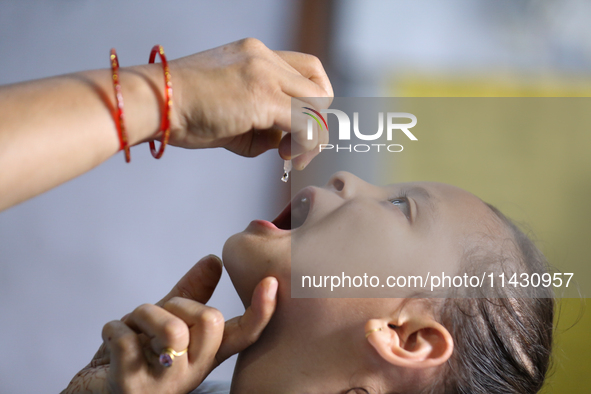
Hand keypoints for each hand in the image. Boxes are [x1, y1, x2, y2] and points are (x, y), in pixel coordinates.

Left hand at [62, 255, 277, 393]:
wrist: (97, 392)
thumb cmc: (135, 356)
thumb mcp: (166, 321)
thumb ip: (191, 293)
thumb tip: (216, 260)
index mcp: (205, 353)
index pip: (244, 334)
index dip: (261, 310)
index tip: (269, 282)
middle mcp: (193, 370)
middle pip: (210, 320)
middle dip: (176, 304)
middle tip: (155, 317)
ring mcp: (166, 383)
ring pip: (172, 329)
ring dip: (142, 315)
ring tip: (131, 328)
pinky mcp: (133, 387)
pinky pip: (127, 338)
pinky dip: (113, 327)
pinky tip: (112, 338)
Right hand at [166, 37, 332, 169]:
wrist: (156, 103)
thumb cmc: (186, 112)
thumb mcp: (233, 112)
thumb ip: (264, 123)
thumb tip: (287, 143)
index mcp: (256, 54)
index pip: (308, 71)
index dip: (314, 102)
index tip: (301, 129)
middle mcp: (264, 57)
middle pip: (319, 86)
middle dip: (318, 123)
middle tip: (298, 150)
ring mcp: (264, 73)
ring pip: (317, 103)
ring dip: (311, 136)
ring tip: (288, 155)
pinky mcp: (262, 97)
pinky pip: (304, 121)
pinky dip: (303, 142)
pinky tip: (284, 155)